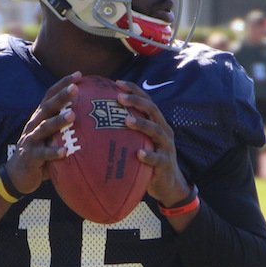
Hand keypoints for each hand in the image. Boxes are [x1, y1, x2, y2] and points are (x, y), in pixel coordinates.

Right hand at [4, 72, 79, 193]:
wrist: (19, 174)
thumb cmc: (43, 152)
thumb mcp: (53, 136)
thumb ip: (68, 126)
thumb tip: (97, 118)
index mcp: (40, 116)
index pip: (50, 95)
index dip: (62, 84)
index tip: (79, 75)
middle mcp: (34, 124)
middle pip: (48, 107)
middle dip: (61, 97)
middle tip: (76, 89)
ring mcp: (31, 139)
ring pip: (44, 127)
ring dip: (58, 121)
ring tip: (72, 115)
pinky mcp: (30, 156)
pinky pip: (43, 154)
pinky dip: (54, 152)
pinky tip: (65, 151)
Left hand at [115, 80, 190, 207]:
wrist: (168, 184)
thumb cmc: (148, 159)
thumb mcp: (139, 142)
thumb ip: (127, 130)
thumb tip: (97, 120)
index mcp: (156, 122)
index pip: (146, 100)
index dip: (134, 90)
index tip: (117, 82)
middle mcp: (163, 130)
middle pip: (152, 110)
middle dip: (136, 101)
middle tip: (119, 98)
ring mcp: (166, 146)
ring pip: (156, 131)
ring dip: (142, 124)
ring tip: (127, 121)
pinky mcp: (165, 163)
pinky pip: (157, 158)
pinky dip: (148, 155)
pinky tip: (138, 154)